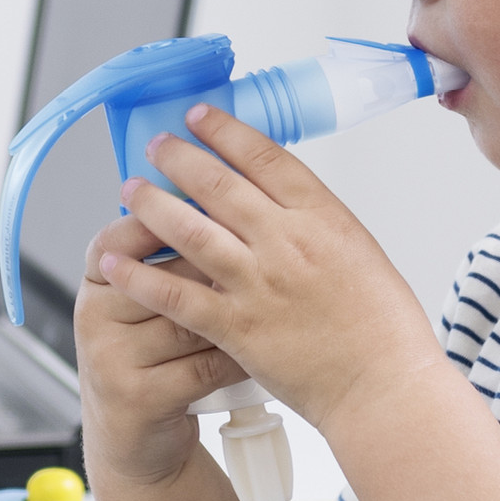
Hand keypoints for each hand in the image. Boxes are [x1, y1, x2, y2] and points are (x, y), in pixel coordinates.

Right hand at [75, 210, 246, 484]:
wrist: (137, 436)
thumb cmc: (157, 349)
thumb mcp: (150, 296)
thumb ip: (173, 250)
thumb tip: (227, 195)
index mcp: (97, 278)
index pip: (121, 236)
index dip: (166, 219)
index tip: (213, 207)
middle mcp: (94, 314)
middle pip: (167, 275)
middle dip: (220, 269)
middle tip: (264, 259)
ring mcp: (110, 359)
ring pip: (191, 319)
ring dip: (237, 313)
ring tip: (272, 303)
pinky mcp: (136, 400)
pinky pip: (203, 365)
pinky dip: (238, 356)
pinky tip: (261, 349)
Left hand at [96, 103, 445, 431]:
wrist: (384, 383)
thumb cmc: (384, 323)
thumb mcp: (360, 250)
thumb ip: (316, 224)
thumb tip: (278, 204)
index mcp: (323, 216)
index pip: (265, 157)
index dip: (226, 132)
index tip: (201, 116)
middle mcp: (287, 241)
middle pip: (219, 185)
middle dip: (180, 158)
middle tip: (156, 144)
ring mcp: (258, 283)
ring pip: (190, 231)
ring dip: (153, 206)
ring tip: (129, 189)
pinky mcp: (237, 327)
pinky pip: (176, 295)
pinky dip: (140, 277)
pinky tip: (116, 262)